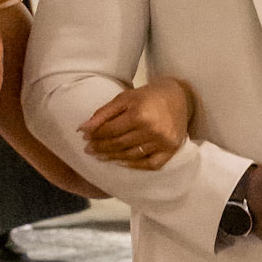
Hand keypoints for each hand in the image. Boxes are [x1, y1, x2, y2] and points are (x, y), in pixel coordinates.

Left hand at [79, 78, 194, 170]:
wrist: (179, 97)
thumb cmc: (147, 97)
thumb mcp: (124, 98)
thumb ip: (103, 113)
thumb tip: (82, 129)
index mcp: (140, 114)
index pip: (110, 130)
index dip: (95, 135)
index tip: (84, 136)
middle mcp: (152, 130)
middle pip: (119, 144)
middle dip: (100, 147)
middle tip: (88, 149)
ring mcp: (162, 143)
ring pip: (131, 155)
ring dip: (112, 158)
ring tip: (100, 156)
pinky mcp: (170, 151)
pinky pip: (148, 164)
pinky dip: (133, 165)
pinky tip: (120, 162)